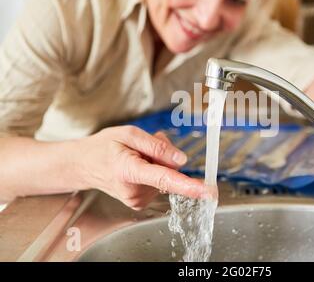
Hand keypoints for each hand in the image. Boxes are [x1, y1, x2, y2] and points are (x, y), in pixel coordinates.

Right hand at [75, 126, 208, 209]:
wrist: (83, 165)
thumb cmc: (104, 147)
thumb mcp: (129, 134)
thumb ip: (157, 146)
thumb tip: (182, 160)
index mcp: (129, 171)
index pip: (164, 179)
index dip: (188, 185)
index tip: (207, 191)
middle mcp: (134, 190)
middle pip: (168, 171)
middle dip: (162, 155)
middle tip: (139, 149)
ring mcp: (137, 199)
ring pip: (165, 175)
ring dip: (156, 162)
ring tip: (135, 157)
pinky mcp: (140, 202)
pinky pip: (159, 182)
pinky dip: (153, 170)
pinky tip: (137, 165)